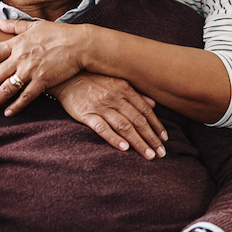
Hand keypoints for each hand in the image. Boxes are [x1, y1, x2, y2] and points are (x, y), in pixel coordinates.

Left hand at [0, 18, 86, 116]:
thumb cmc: (58, 33)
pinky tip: (7, 113)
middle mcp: (21, 58)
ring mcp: (31, 71)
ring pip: (7, 89)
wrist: (80, 44)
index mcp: (17, 43)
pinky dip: (16, 106)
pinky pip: (27, 96)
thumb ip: (14, 26)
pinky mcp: (44, 81)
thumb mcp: (34, 26)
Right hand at [51, 73, 167, 158]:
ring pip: (124, 126)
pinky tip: (124, 148)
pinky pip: (102, 128)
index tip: (165, 139)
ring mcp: (101, 106)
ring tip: (149, 155)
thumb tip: (153, 104)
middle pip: (138, 121)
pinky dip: (114, 138)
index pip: (145, 111)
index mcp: (125, 89)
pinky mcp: (86, 114)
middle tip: (161, 153)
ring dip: (138, 142)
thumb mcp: (116, 81)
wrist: (65, 76)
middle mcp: (115, 98)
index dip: (157, 125)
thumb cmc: (93, 80)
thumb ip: (135, 93)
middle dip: (151, 138)